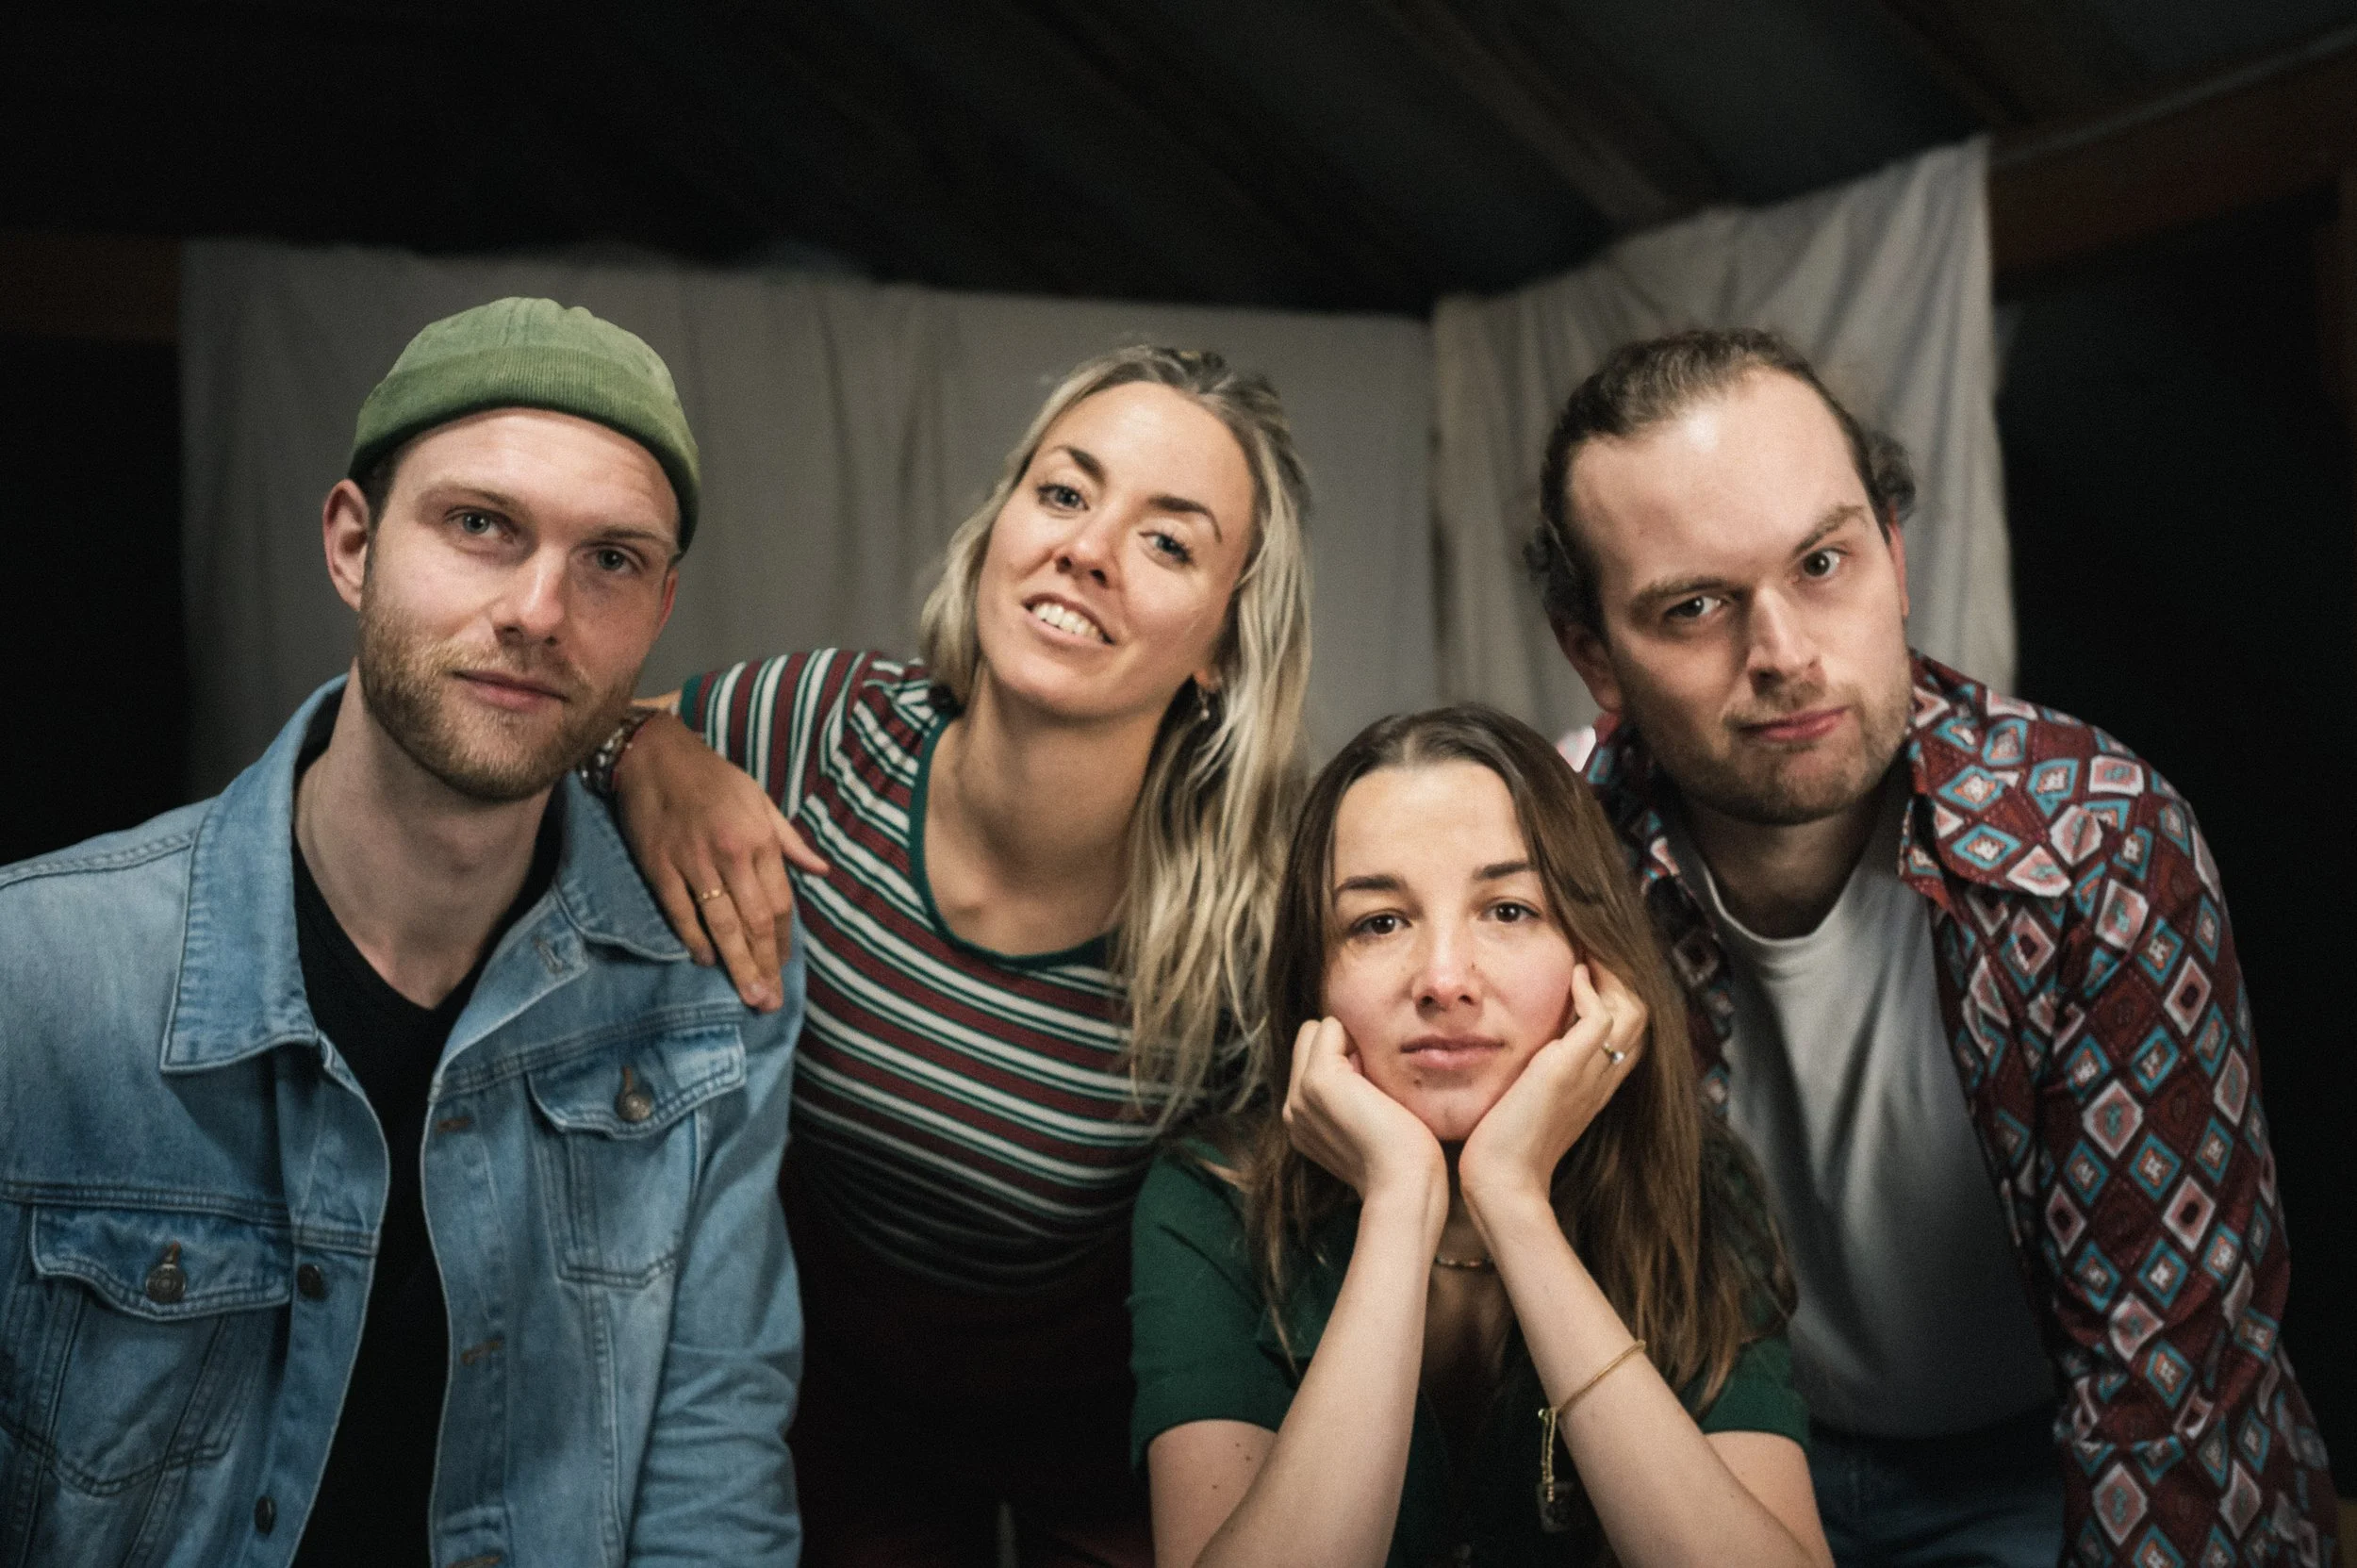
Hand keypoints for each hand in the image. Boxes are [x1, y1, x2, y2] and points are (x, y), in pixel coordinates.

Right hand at [613, 711, 829, 1010]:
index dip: (783, 941)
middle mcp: (730, 855)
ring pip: (720, 924)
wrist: (655, 755)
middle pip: (754, 921)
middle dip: (765, 965)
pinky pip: (680, 913)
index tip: (784, 968)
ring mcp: (693, 863)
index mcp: (760, 840)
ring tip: (748, 995)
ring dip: (736, 964)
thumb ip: (790, 841)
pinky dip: (693, 939)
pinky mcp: (659, 867)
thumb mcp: (761, 800)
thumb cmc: (714, 777)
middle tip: (770, 1002)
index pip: (780, 903)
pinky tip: (705, 961)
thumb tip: (822, 871)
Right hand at [1283, 1018, 1446, 1219]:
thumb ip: (1354, 1098)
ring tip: (1374, 1083)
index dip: (1344, 1059)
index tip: (1373, 1092)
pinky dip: (1356, 1037)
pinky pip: (1330, 1027)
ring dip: (1349, 1042)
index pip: (1310, 1060)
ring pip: (1317, 1030)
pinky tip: (1376, 1076)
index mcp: (1301, 1123)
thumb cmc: (1404, 1161)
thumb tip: (1361, 1060)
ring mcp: (1301, 1094)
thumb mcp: (1369, 1125)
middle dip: (1340, 1044)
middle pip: (1308, 1040)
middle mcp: (1292, 1108)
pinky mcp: (1318, 1080)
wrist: (1405, 1186)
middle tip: (1373, 1082)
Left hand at [1458, 963, 1645, 1220]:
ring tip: (1588, 955)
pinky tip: (1573, 978)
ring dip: (1612, 977)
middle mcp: (1603, 1078)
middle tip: (1595, 952)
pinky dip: (1590, 992)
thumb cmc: (1505, 1146)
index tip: (1593, 971)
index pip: (1628, 1031)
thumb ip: (1540, 1074)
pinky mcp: (1568, 1070)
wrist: (1502, 1180)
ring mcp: (1591, 1074)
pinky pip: (1600, 1018)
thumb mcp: (1532, 1100)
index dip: (1618, 997)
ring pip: (1632, 1010)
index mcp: (1597, 1085)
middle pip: (1640, 1015)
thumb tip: (1529, 1051)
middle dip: (1622, 978)